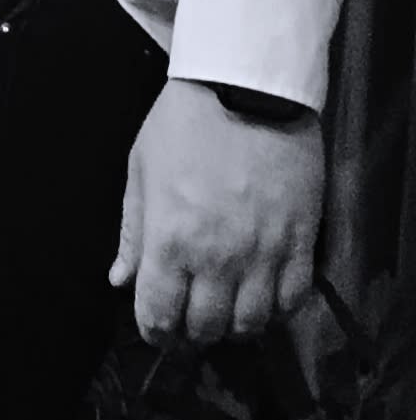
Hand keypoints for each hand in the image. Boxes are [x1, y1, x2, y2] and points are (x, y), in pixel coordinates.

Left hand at [111, 79, 321, 345]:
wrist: (246, 88)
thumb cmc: (184, 123)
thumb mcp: (142, 168)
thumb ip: (132, 231)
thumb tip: (120, 280)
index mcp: (170, 238)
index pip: (159, 314)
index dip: (155, 330)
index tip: (156, 327)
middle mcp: (217, 257)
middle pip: (206, 327)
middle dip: (192, 331)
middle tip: (189, 317)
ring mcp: (263, 254)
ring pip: (250, 324)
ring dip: (233, 325)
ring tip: (225, 308)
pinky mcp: (300, 244)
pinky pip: (291, 301)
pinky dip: (275, 309)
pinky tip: (261, 295)